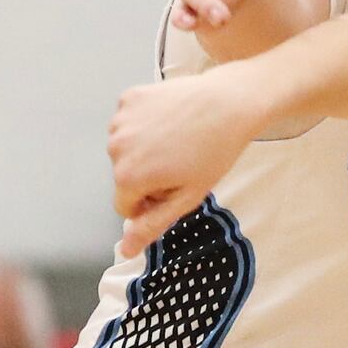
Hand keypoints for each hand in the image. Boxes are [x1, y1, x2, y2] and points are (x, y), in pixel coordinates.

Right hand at [108, 68, 263, 257]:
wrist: (232, 102)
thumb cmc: (215, 152)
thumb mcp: (187, 197)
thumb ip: (152, 225)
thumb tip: (125, 250)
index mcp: (127, 177)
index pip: (126, 206)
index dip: (152, 202)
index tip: (175, 187)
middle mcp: (115, 148)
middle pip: (123, 176)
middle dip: (146, 175)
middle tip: (181, 161)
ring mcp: (120, 120)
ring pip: (125, 148)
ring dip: (144, 149)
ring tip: (178, 139)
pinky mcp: (129, 97)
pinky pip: (129, 121)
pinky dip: (145, 122)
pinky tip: (171, 118)